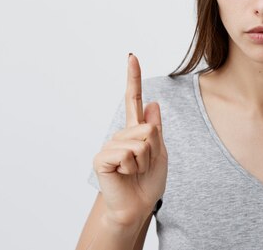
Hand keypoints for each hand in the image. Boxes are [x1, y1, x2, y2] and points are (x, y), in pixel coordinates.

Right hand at [92, 53, 167, 226]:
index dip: (133, 77)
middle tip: (144, 166)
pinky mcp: (102, 157)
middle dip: (153, 151)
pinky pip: (128, 153)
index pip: (134, 99)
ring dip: (144, 161)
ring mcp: (110, 145)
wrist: (137, 206)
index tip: (131, 56)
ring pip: (141, 142)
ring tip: (134, 172)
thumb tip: (153, 102)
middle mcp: (120, 134)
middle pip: (149, 129)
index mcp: (135, 130)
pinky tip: (124, 174)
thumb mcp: (160, 152)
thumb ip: (156, 129)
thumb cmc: (148, 181)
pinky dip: (132, 167)